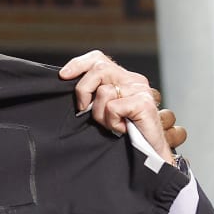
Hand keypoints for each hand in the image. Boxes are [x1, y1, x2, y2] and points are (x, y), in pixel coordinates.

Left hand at [59, 50, 180, 163]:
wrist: (150, 154)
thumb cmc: (125, 135)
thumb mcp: (103, 110)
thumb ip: (94, 94)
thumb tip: (68, 84)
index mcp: (123, 78)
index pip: (98, 58)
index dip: (79, 64)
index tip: (63, 76)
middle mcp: (133, 80)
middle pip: (98, 69)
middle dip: (84, 91)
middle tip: (86, 110)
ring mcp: (140, 90)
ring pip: (103, 92)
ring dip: (101, 115)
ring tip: (113, 124)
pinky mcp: (143, 102)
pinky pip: (113, 107)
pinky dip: (112, 122)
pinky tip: (122, 129)